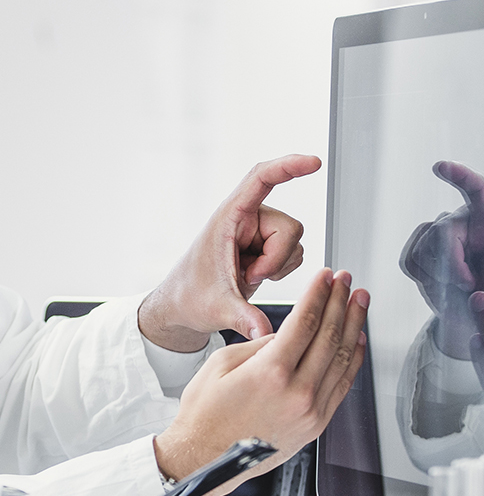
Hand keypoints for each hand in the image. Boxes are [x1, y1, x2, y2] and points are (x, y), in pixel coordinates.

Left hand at [138, 154, 319, 350]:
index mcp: (227, 218)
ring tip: (245, 279)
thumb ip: (241, 318)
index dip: (288, 166)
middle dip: (277, 259)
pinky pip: (294, 254)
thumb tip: (262, 332)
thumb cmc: (189, 296)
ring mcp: (257, 233)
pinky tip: (253, 278)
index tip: (314, 162)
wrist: (182, 306)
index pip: (260, 179)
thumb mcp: (216, 308)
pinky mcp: (265, 247)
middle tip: (248, 278)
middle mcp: (244, 219)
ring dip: (277, 267)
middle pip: (290, 227)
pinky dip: (280, 271)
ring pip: (295, 242)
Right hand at [153, 267, 367, 495]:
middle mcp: (297, 393)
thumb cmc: (206, 414)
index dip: (319, 294)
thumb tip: (288, 333)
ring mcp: (310, 412)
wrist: (205, 458)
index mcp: (271, 373)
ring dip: (354, 326)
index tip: (326, 277)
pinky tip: (357, 341)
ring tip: (360, 303)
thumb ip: (260, 345)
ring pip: (343, 360)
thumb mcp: (222, 364)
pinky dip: (354, 361)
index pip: (305, 322)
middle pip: (329, 336)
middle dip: (341, 303)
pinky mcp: (316, 426)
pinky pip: (343, 386)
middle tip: (347, 282)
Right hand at [400, 161, 483, 358]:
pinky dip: (422, 276)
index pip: (476, 189)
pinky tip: (438, 281)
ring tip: (459, 284)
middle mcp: (462, 220)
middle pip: (441, 232)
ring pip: (422, 249)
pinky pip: (410, 260)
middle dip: (451, 263)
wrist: (475, 298)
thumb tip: (476, 297)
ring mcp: (438, 232)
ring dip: (437, 274)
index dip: (460, 177)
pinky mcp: (419, 248)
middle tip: (469, 284)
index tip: (441, 167)